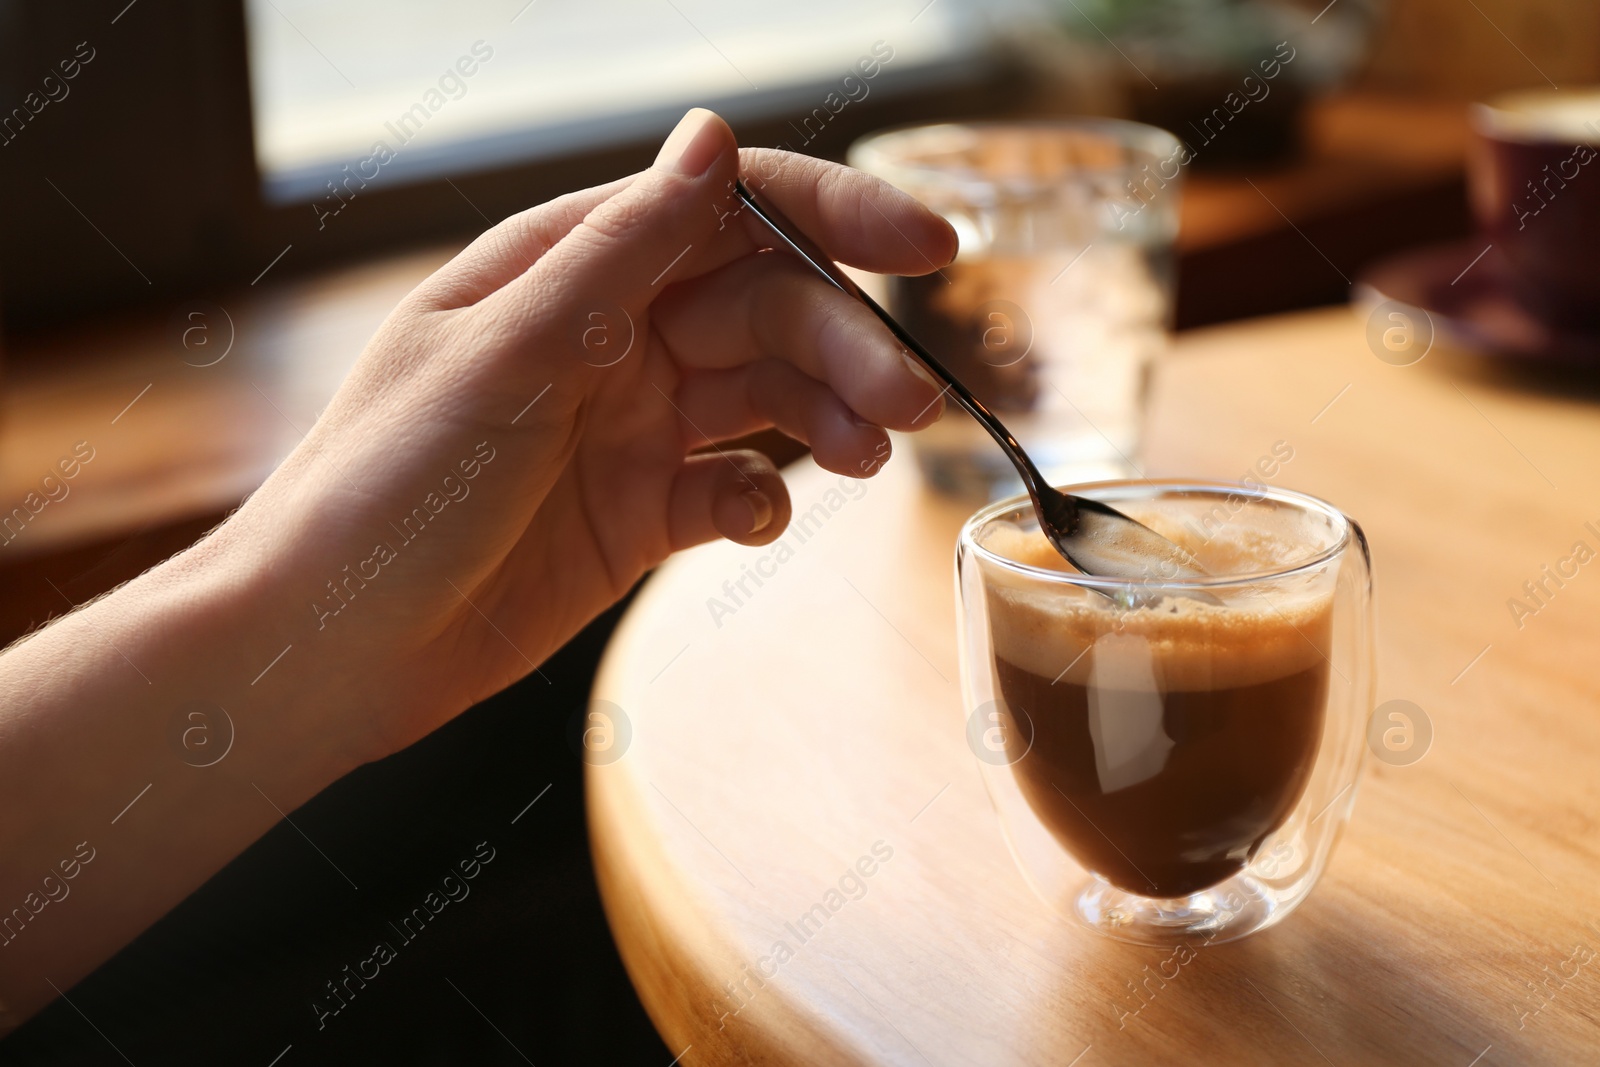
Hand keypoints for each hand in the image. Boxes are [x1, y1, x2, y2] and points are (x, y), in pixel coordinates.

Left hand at [213, 108, 956, 763]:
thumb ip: (621, 251)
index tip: (928, 251)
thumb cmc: (389, 485)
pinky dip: (763, 499)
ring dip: (828, 419)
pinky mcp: (638, 513)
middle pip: (765, 311)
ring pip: (765, 398)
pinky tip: (756, 519)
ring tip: (874, 456)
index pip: (727, 212)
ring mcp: (628, 427)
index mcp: (570, 269)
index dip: (834, 218)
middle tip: (912, 403)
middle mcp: (609, 336)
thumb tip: (712, 137)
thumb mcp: (508, 354)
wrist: (335, 650)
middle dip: (845, 346)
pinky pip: (733, 488)